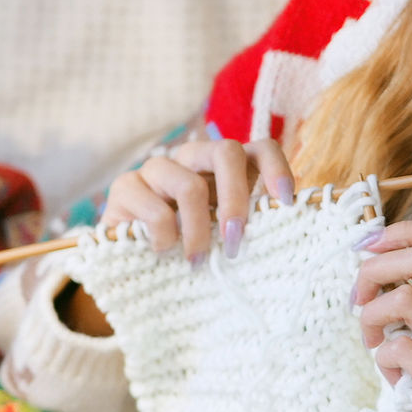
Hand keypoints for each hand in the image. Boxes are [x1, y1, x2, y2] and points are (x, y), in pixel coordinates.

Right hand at [101, 133, 296, 262]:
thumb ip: (244, 223)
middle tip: (234, 240)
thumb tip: (280, 223)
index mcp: (222, 167)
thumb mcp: (221, 234)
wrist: (129, 262)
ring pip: (190, 185)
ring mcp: (157, 168)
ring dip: (199, 230)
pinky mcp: (125, 186)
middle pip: (226, 152)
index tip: (286, 202)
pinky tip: (163, 252)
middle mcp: (192, 158)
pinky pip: (157, 210)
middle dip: (235, 199)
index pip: (260, 149)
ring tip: (197, 261)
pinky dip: (166, 237)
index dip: (277, 169)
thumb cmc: (186, 248)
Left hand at [352, 219, 411, 411]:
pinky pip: (399, 350)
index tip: (370, 246)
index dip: (406, 231)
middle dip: (376, 270)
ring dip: (372, 316)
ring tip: (373, 337)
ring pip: (406, 301)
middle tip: (359, 296)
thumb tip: (373, 253)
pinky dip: (382, 356)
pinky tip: (391, 371)